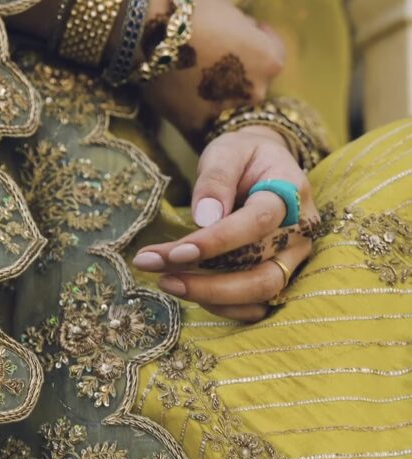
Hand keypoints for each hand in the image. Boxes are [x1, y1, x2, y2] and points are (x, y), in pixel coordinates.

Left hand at [133, 126, 318, 320]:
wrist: (263, 166)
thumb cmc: (243, 157)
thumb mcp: (226, 151)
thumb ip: (216, 178)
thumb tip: (204, 218)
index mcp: (292, 193)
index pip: (258, 222)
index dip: (217, 242)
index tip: (175, 252)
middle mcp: (301, 232)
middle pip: (261, 270)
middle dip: (207, 281)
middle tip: (159, 273)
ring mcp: (294, 258)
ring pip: (262, 292)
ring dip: (212, 296)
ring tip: (167, 282)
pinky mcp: (282, 275)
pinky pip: (258, 305)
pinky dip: (224, 306)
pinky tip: (190, 292)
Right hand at [142, 0, 285, 142]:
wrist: (145, 28)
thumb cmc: (189, 10)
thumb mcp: (229, 8)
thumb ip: (244, 28)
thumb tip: (245, 35)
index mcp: (270, 60)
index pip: (274, 54)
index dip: (258, 40)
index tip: (245, 33)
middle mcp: (256, 92)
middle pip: (253, 84)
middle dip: (239, 71)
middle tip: (214, 56)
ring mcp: (225, 113)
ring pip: (228, 105)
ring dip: (219, 94)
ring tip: (194, 75)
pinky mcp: (196, 127)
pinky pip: (204, 124)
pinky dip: (198, 113)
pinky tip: (184, 96)